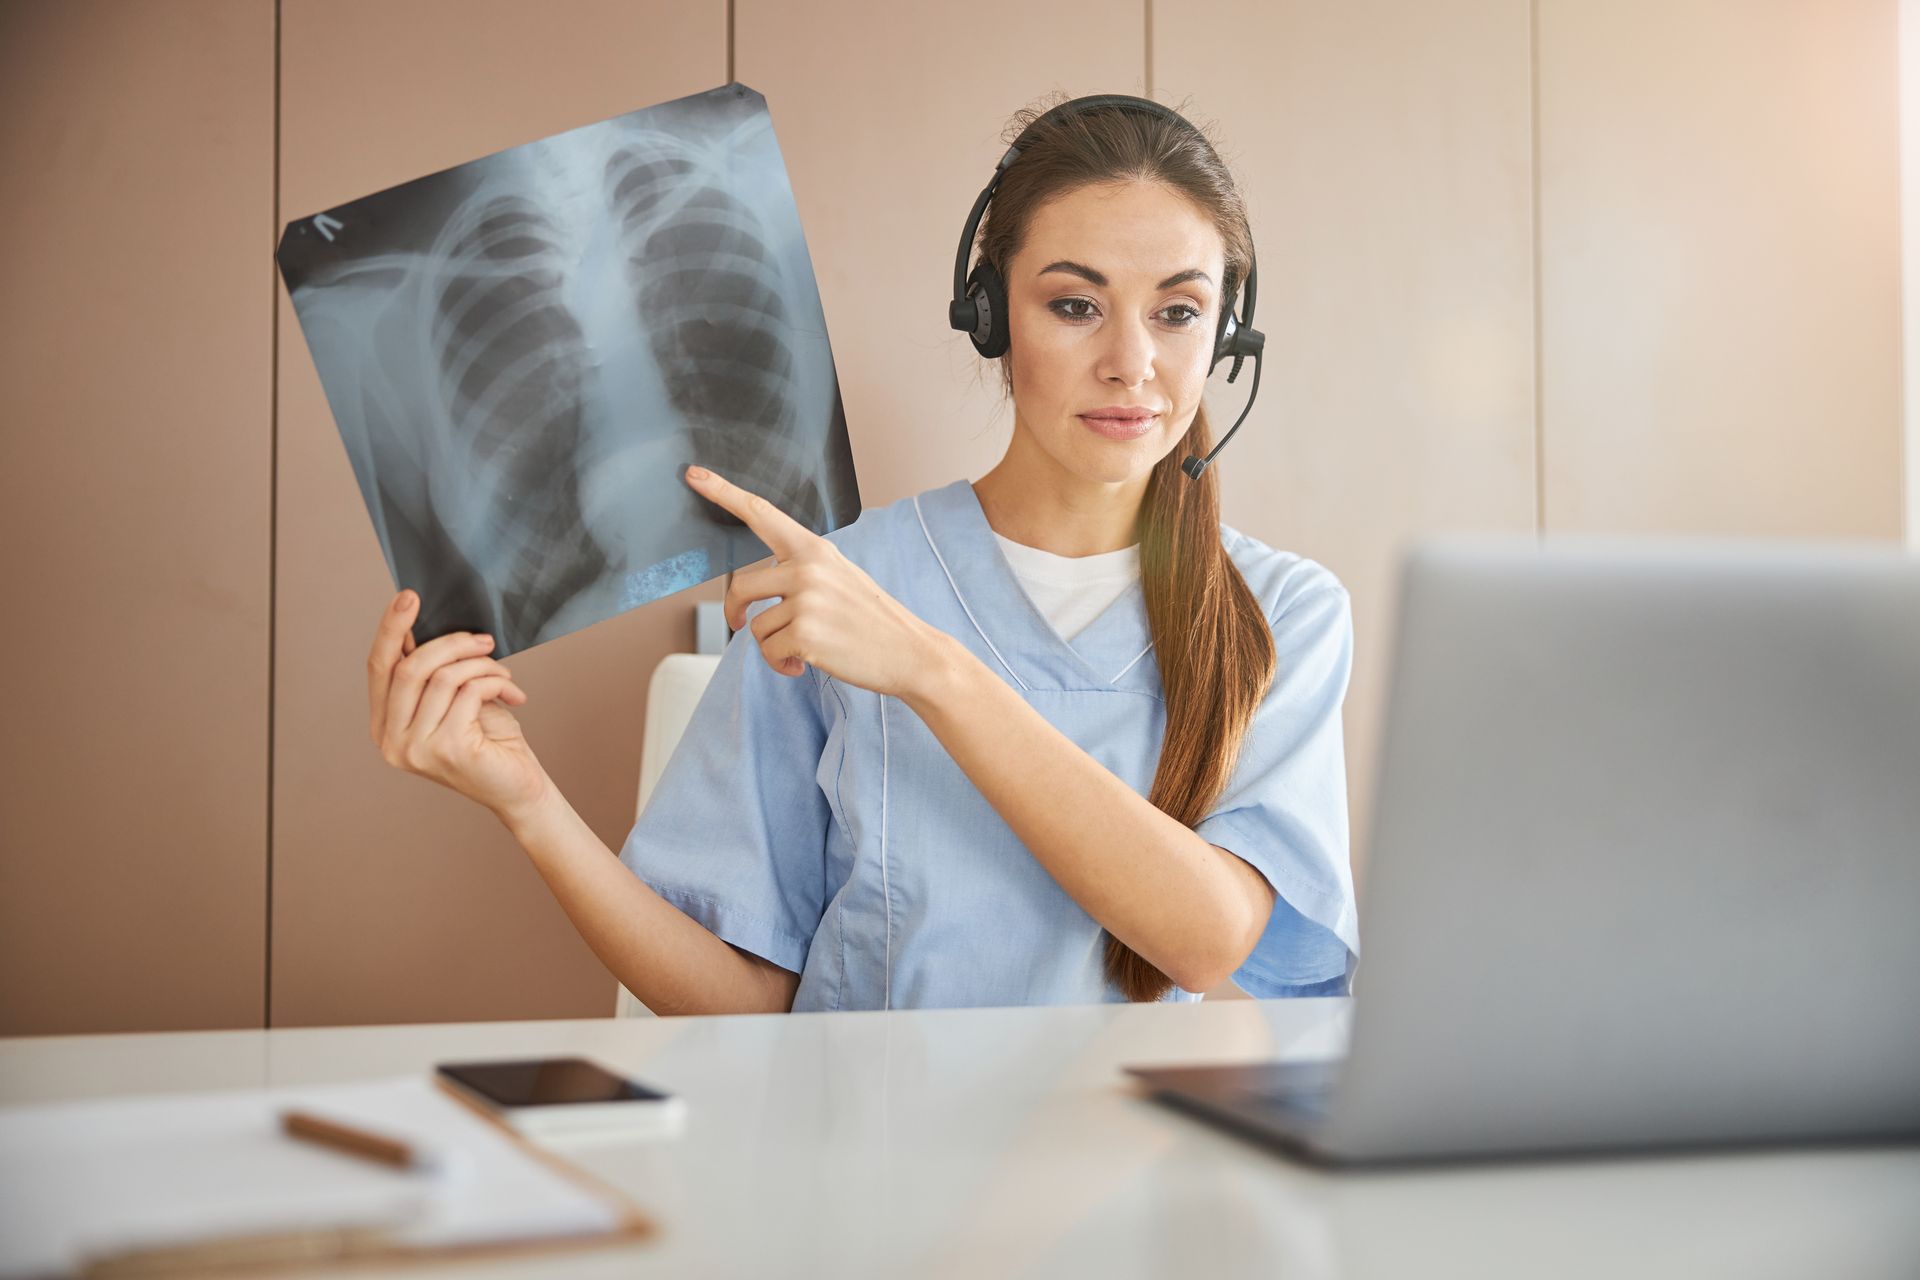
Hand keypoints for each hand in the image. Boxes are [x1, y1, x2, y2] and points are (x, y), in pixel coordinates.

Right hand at [366, 590, 551, 821]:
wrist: (519, 788)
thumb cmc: (489, 742)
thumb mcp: (454, 700)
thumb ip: (433, 672)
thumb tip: (429, 624)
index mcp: (385, 726)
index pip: (378, 667)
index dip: (391, 629)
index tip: (409, 597)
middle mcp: (392, 741)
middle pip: (410, 667)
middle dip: (450, 642)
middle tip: (483, 638)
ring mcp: (417, 748)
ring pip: (443, 676)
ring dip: (481, 664)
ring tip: (503, 671)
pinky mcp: (449, 749)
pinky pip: (470, 691)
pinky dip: (496, 682)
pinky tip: (513, 693)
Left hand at [685, 465, 947, 697]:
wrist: (910, 652)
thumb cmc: (872, 619)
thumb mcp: (841, 578)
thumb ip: (801, 572)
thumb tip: (759, 593)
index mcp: (815, 549)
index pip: (761, 514)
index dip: (723, 493)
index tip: (693, 475)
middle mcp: (807, 569)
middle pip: (741, 586)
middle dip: (735, 611)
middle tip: (740, 624)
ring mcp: (807, 601)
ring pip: (756, 627)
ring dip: (773, 645)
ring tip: (805, 648)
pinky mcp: (805, 634)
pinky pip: (768, 652)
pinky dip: (781, 665)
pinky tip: (805, 664)